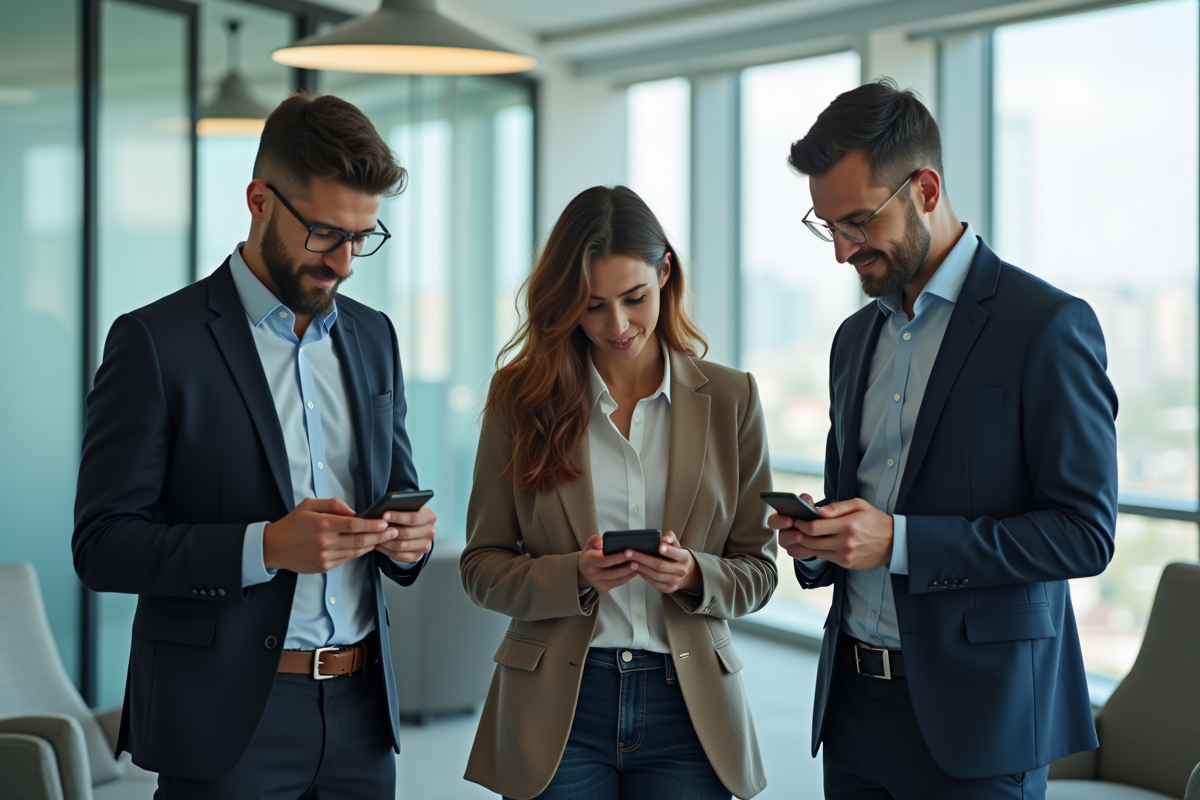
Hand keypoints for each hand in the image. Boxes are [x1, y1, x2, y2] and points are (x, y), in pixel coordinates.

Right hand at [263, 497, 397, 573]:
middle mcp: (325, 542)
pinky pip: (347, 559)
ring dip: (372, 545)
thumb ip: (333, 504)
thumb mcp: (309, 505)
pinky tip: (367, 546)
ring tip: (385, 539)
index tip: (385, 522)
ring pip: (356, 551)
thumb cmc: (292, 524)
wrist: (274, 547)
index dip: (372, 525)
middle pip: (359, 540)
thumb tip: (354, 512)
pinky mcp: (324, 566)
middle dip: (380, 536)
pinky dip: (358, 552)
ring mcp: (325, 556)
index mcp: (322, 524)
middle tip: (394, 532)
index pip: (354, 525)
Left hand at [373, 505, 436, 563]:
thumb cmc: (410, 515)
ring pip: (402, 545)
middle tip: (377, 528)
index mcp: (430, 517)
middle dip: (390, 530)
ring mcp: (425, 546)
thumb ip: (402, 508)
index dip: (398, 517)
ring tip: (376, 536)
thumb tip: (385, 512)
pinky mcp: (417, 556)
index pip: (414, 518)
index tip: (384, 515)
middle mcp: (430, 532)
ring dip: (386, 541)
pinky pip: (400, 555)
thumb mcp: (411, 508)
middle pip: (407, 533)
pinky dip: (387, 550)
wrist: (419, 529)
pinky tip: (378, 545)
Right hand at [577, 535, 637, 592]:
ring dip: (629, 572)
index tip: (628, 552)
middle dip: (626, 566)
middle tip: (638, 560)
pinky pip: (618, 583)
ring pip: (617, 579)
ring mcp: (598, 583)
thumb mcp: (589, 544)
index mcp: (587, 561)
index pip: (604, 561)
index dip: (617, 557)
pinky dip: (628, 577)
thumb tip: (600, 540)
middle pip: (612, 572)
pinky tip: (635, 570)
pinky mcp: (604, 588)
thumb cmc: (591, 554)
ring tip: (639, 564)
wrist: (584, 570)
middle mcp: (591, 574)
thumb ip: (594, 540)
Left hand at [624, 531, 701, 593]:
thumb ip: (670, 537)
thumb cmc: (676, 556)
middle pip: (661, 565)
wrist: (686, 574)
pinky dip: (644, 576)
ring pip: (655, 575)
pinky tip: (637, 569)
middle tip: (630, 553)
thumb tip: (664, 538)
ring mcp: (675, 581)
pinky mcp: (668, 589)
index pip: (677, 554)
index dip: (668, 551)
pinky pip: (654, 582)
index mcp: (685, 558)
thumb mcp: (676, 545)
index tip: (659, 547)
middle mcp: (682, 571)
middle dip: (643, 559)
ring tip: (630, 562)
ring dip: (641, 568)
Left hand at [773, 495, 893, 570]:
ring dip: (805, 545)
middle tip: (793, 529)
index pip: (814, 528)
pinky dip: (817, 551)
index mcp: (847, 526)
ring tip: (800, 536)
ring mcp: (845, 556)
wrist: (894, 542)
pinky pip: (826, 558)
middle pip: (811, 542)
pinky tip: (814, 544)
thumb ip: (837, 507)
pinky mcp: (846, 564)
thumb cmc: (875, 520)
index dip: (801, 524)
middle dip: (798, 535)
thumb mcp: (859, 505)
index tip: (796, 520)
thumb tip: (818, 511)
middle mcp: (845, 543)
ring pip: (816, 552)